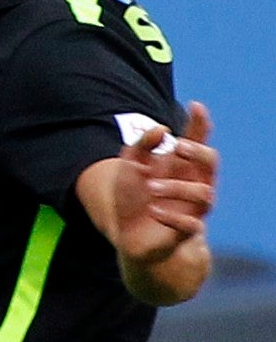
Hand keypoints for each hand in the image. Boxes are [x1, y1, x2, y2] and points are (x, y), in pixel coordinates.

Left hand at [109, 101, 216, 270]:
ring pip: (205, 193)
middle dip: (198, 152)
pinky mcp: (187, 229)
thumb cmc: (132, 196)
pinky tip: (154, 211)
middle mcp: (194, 182)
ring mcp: (194, 206)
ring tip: (151, 189)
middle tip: (178, 147)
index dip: (200, 123)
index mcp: (182, 164)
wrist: (128, 234)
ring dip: (177, 188)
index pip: (199, 140)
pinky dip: (172, 216)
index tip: (195, 106)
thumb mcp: (129, 166)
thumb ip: (141, 145)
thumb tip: (161, 129)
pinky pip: (192, 223)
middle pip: (212, 161)